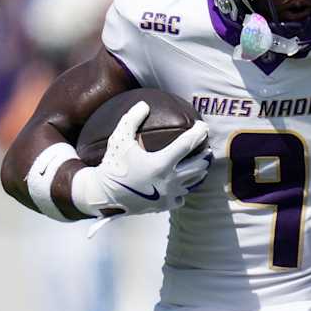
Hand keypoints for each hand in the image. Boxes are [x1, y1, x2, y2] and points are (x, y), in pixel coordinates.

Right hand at [77, 100, 211, 216]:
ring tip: (201, 164)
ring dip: (198, 172)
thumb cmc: (113, 165)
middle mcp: (169, 180)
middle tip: (206, 148)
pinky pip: (181, 197)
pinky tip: (182, 185)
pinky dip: (183, 190)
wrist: (103, 195)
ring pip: (193, 182)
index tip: (203, 125)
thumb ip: (131, 119)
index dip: (198, 132)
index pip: (187, 144)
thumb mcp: (119, 139)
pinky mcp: (164, 206)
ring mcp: (168, 195)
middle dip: (204, 155)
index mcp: (161, 163)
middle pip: (198, 165)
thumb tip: (144, 104)